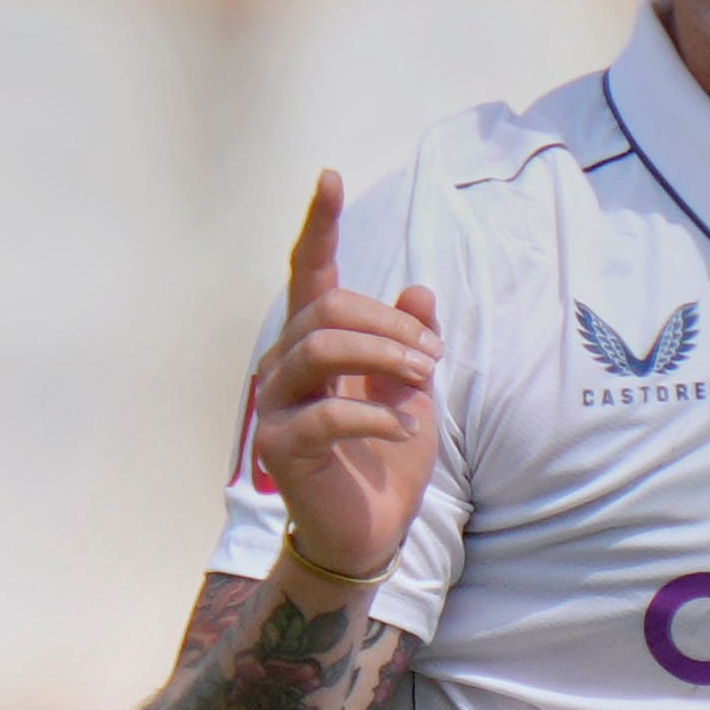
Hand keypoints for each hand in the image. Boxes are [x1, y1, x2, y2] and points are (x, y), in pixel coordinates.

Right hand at [250, 171, 441, 593]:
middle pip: (329, 307)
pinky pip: (327, 413)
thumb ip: (411, 342)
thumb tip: (419, 289)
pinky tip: (405, 428)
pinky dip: (377, 415)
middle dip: (390, 323)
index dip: (320, 226)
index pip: (311, 273)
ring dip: (385, 355)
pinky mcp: (281, 447)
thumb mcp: (412, 392)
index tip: (329, 177)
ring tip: (425, 379)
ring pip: (321, 346)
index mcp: (317, 345)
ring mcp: (276, 405)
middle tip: (433, 356)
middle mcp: (286, 366)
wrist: (370, 531)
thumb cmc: (387, 459)